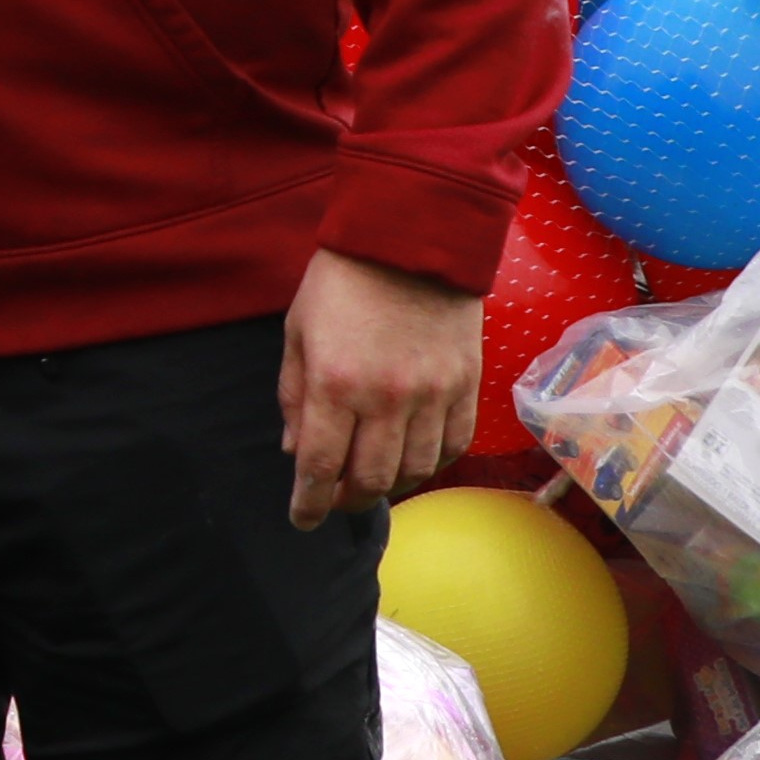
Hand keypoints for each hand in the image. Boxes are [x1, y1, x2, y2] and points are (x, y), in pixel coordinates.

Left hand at [281, 249, 485, 531]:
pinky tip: (413, 459)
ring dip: (390, 486)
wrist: (410, 239)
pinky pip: (455, 445)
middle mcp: (386, 397)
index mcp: (335, 384)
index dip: (309, 503)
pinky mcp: (466, 385)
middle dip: (347, 501)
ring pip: (416, 470)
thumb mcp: (298, 334)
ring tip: (373, 480)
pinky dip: (432, 463)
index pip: (321, 467)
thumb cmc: (343, 282)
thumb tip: (294, 452)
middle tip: (335, 501)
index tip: (302, 520)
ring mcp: (433, 394)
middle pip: (370, 479)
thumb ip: (294, 397)